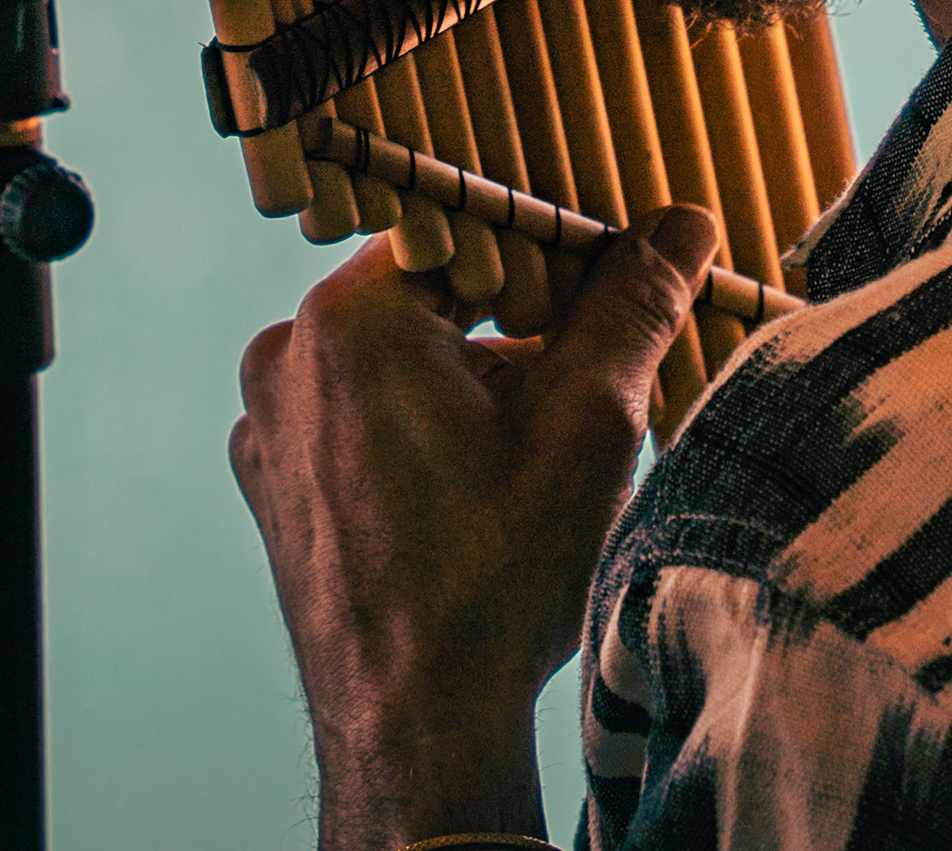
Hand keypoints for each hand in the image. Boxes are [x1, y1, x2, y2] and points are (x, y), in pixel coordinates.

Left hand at [230, 204, 723, 846]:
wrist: (415, 726)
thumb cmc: (493, 576)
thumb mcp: (588, 420)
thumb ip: (630, 304)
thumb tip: (680, 224)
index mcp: (349, 316)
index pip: (467, 231)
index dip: (550, 257)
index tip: (610, 292)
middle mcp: (288, 357)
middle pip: (430, 297)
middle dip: (516, 329)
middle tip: (586, 384)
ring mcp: (271, 427)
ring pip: (396, 362)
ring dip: (470, 384)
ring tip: (536, 453)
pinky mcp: (277, 486)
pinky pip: (360, 420)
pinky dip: (419, 432)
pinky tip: (478, 490)